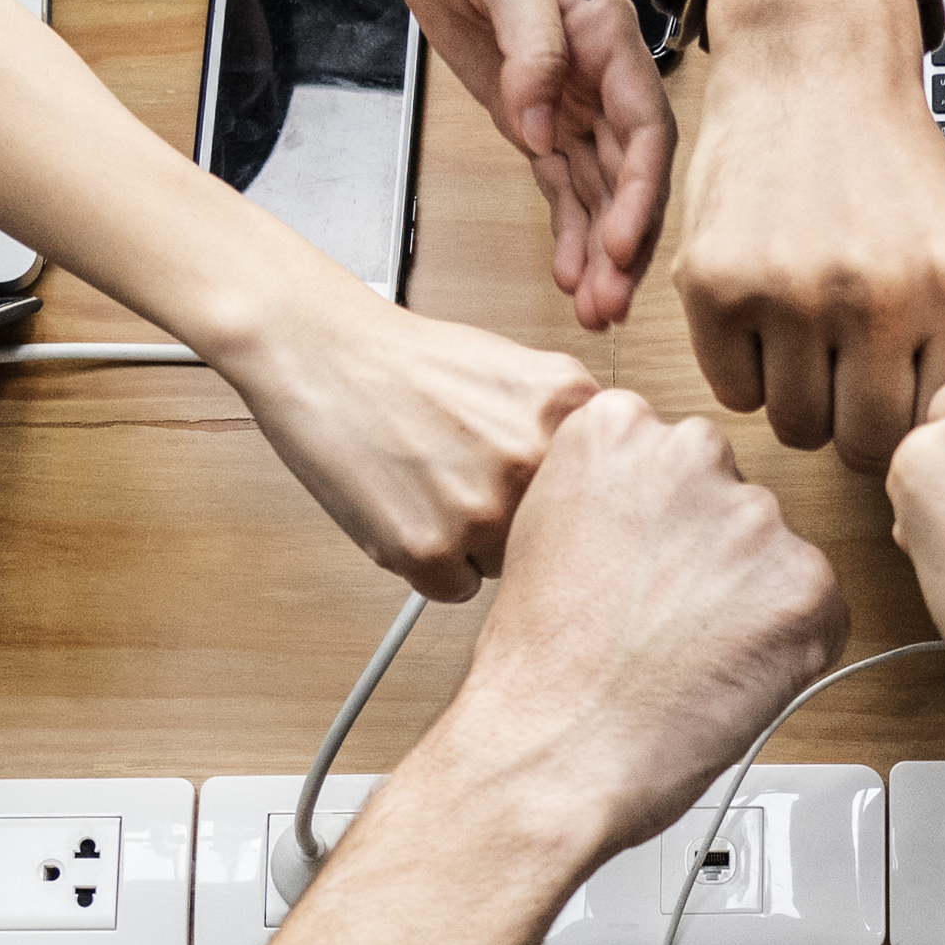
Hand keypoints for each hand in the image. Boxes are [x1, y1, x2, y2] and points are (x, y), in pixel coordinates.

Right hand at [215, 290, 597, 600]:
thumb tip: (619, 492)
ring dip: (476, 544)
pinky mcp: (429, 551)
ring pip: (508, 568)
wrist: (325, 355)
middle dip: (522, 521)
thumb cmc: (414, 364)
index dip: (568, 497)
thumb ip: (574, 430)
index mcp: (571, 409)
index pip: (605, 494)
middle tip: (470, 479)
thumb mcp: (523, 372)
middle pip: (560, 537)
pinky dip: (431, 563)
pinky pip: (455, 589)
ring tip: (433, 484)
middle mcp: (534, 459)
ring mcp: (483, 510)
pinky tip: (408, 508)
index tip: (542, 491)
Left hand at [394, 0, 669, 327]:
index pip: (645, 125)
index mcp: (607, 35)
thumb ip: (532, 46)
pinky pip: (561, 185)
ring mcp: (569, 101)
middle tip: (610, 305)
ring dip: (600, 252)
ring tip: (594, 313)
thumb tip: (539, 123)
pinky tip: (572, 279)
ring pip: (598, 190)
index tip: (621, 244)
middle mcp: (600, 76)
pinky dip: (569, 231)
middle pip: (629, 174)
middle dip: (626, 242)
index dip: (641, 191)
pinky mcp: (535, 116)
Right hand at [425, 388, 852, 855]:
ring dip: (750, 601)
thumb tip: (664, 509)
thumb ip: (614, 494)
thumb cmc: (539, 666)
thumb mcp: (546, 532)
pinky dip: (787, 649)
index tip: (639, 562)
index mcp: (616, 427)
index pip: (673, 454)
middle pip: (729, 495)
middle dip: (711, 553)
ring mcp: (755, 518)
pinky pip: (817, 610)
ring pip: (773, 555)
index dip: (659, 523)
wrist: (556, 750)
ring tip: (685, 657)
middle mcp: (691, 453)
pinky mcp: (806, 584)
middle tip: (664, 617)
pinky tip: (723, 677)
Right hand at [671, 0, 944, 468]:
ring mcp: (791, 292)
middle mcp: (879, 295)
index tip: (903, 401)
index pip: (938, 429)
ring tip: (810, 342)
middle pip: (864, 444)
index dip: (917, 424)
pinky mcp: (717, 284)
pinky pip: (733, 393)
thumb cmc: (896, 169)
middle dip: (857, 424)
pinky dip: (747, 370)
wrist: (815, 70)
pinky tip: (766, 318)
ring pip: (795, 427)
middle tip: (851, 381)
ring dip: (801, 399)